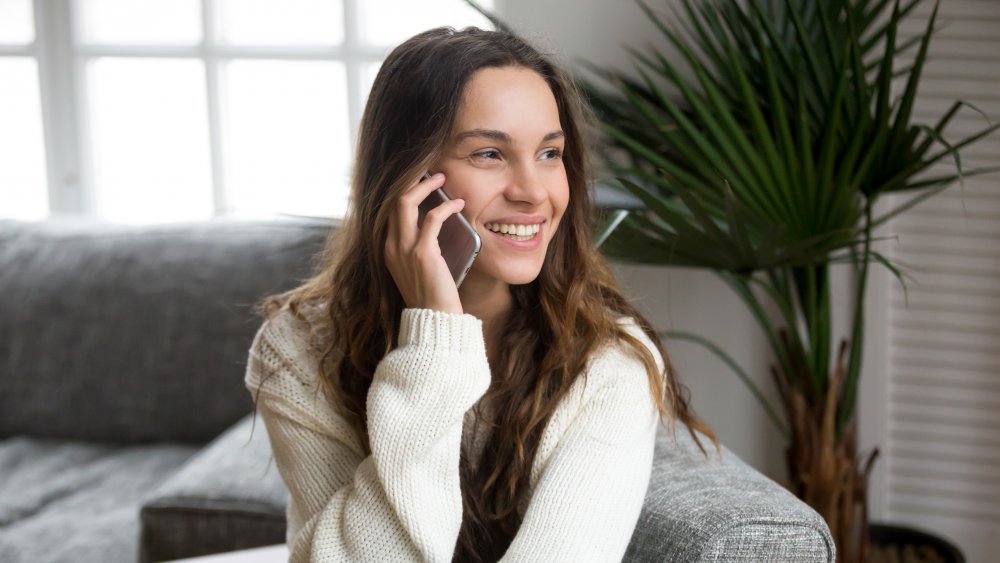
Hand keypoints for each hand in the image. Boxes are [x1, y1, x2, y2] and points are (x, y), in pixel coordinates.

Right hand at [384, 172, 464, 314]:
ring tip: (442, 178)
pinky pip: (433, 218)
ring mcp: (404, 249)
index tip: (420, 181)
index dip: (404, 192)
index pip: (389, 211)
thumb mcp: (416, 270)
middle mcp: (391, 247)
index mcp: (388, 250)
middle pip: (392, 200)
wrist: (434, 322)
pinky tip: (458, 204)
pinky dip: (447, 207)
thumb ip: (417, 248)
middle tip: (432, 173)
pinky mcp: (423, 253)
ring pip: (405, 202)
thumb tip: (433, 225)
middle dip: (411, 181)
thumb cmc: (431, 297)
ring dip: (425, 185)